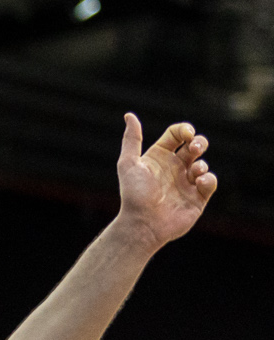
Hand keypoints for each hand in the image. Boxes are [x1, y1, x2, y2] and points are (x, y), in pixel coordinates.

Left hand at [116, 114, 215, 247]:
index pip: (176, 135)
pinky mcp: (197, 197)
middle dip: (199, 142)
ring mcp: (187, 182)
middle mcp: (174, 168)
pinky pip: (210, 182)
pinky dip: (209, 179)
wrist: (142, 224)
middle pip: (194, 146)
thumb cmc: (133, 194)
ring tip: (194, 171)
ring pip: (203, 164)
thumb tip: (129, 115)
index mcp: (159, 157)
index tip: (186, 134)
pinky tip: (200, 181)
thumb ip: (132, 140)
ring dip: (201, 163)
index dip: (184, 130)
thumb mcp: (128, 164)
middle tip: (195, 147)